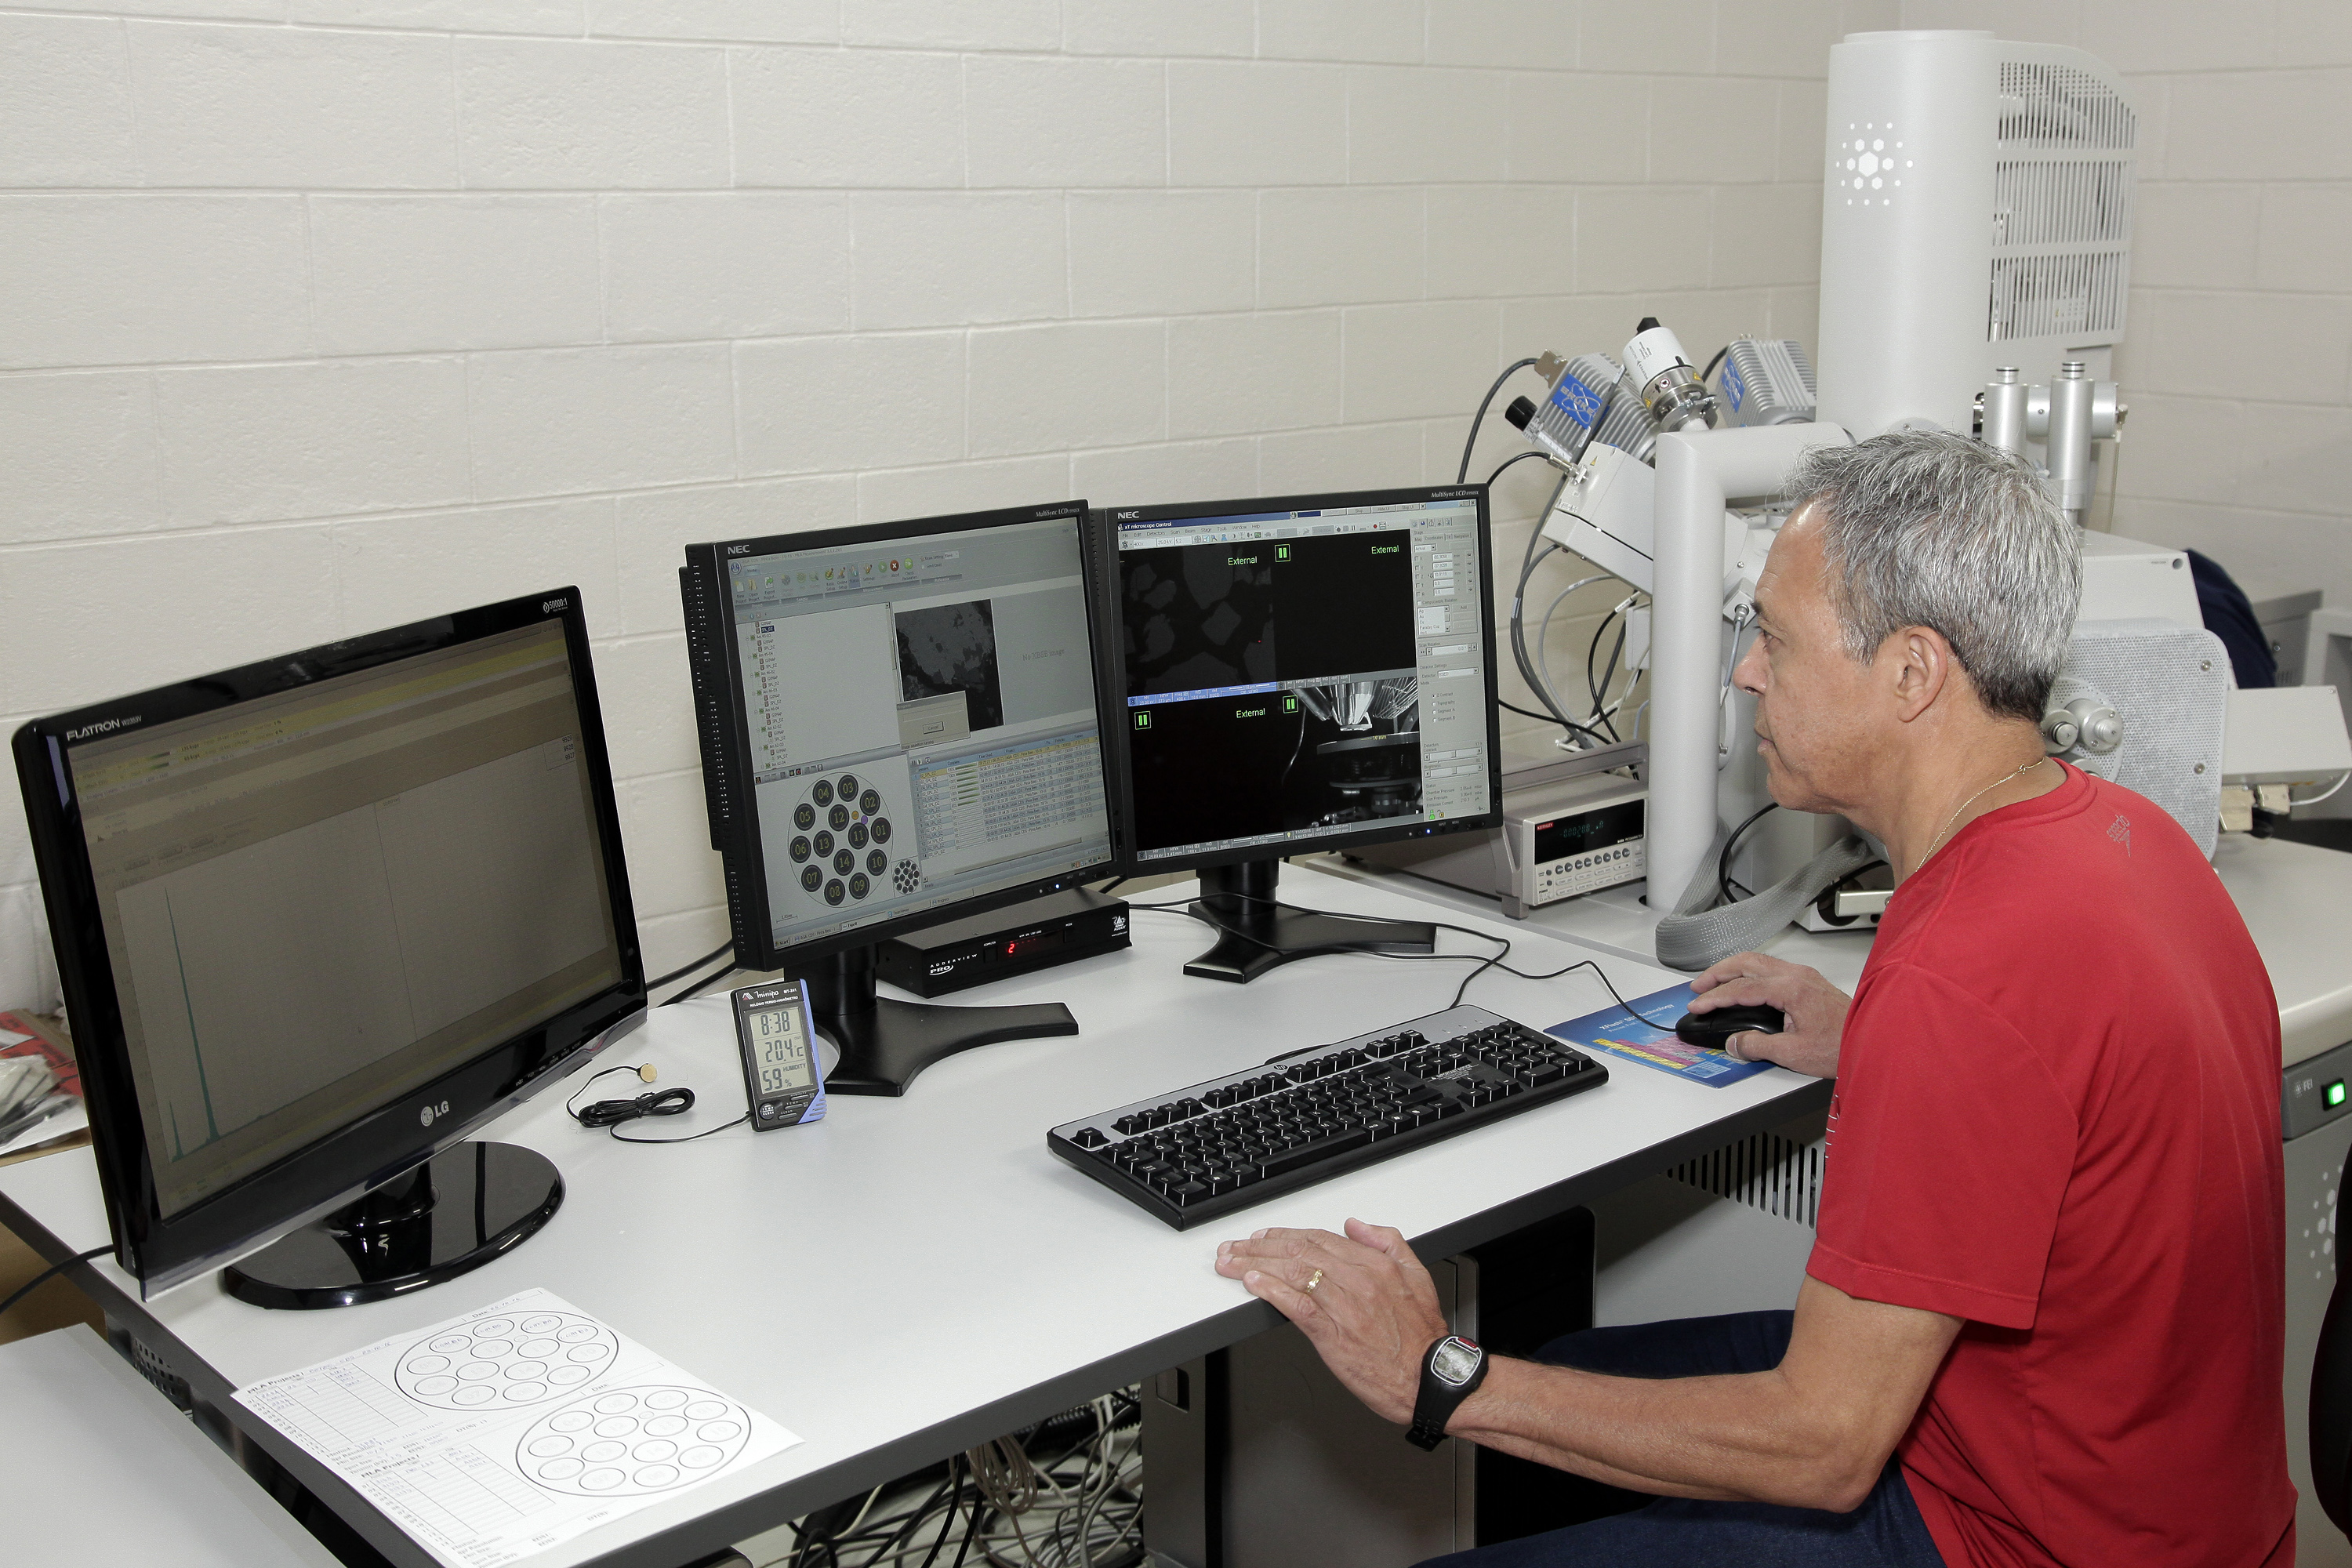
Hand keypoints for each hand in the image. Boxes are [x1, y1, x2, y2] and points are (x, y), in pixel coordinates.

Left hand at [1214, 1219, 1449, 1425]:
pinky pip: (1297, 1307)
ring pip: (1292, 1274)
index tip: (1263, 1237)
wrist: (1430, 1380)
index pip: (1319, 1239)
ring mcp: (1344, 1308)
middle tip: (1235, 1248)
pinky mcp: (1333, 1336)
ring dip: (1255, 1265)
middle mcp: (1357, 1281)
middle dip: (1260, 1247)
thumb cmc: (1422, 1337)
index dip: (1285, 1235)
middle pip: (1299, 1253)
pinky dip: (1272, 1291)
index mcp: (1375, 1265)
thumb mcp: (1418, 1275)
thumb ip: (1388, 1242)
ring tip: (1232, 1263)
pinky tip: (1253, 1284)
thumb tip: (1356, 1225)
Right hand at [1688, 952, 1849, 1077]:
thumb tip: (1735, 1044)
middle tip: (1698, 987)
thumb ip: (1757, 1046)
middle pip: (1746, 962)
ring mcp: (1804, 976)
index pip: (1741, 988)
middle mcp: (1797, 975)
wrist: (1874, 1042)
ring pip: (1759, 961)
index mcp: (1790, 989)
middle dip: (1717, 973)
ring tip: (1715, 982)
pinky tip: (1745, 984)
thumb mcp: (1793, 1053)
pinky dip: (1749, 972)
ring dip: (1733, 969)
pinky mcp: (1809, 982)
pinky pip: (1771, 967)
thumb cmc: (1842, 1046)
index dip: (1714, 997)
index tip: (1697, 1006)